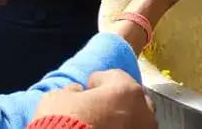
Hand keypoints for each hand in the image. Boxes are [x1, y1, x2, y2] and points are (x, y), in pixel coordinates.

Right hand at [32, 70, 155, 128]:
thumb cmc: (65, 123)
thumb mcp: (57, 99)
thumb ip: (73, 91)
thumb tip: (77, 91)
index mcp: (125, 89)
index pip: (114, 76)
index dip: (98, 81)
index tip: (87, 88)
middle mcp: (143, 108)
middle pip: (131, 98)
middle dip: (116, 101)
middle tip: (98, 108)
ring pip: (137, 119)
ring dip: (123, 119)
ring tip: (104, 124)